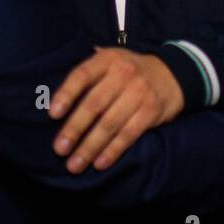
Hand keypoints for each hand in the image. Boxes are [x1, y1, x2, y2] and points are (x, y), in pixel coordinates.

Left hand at [48, 48, 183, 173]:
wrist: (172, 74)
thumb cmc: (129, 71)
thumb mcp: (110, 60)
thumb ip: (87, 74)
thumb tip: (51, 95)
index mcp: (107, 59)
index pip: (82, 75)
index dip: (66, 94)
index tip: (52, 114)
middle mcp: (123, 73)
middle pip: (94, 104)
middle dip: (74, 129)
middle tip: (59, 149)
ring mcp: (139, 92)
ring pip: (110, 124)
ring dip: (90, 147)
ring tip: (74, 164)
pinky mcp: (151, 111)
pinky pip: (128, 134)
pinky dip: (112, 151)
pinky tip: (99, 163)